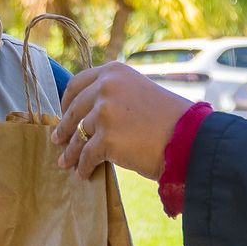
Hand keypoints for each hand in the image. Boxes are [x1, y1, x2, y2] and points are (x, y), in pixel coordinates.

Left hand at [52, 62, 192, 180]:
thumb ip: (115, 94)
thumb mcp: (140, 92)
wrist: (189, 139)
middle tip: (58, 139)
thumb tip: (90, 112)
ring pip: (78, 135)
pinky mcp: (106, 139)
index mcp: (114, 72)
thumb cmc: (170, 119)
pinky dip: (83, 166)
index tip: (64, 113)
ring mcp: (104, 112)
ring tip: (66, 162)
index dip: (67, 101)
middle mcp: (106, 87)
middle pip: (74, 110)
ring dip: (71, 151)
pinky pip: (86, 155)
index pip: (77, 84)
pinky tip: (84, 173)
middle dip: (64, 128)